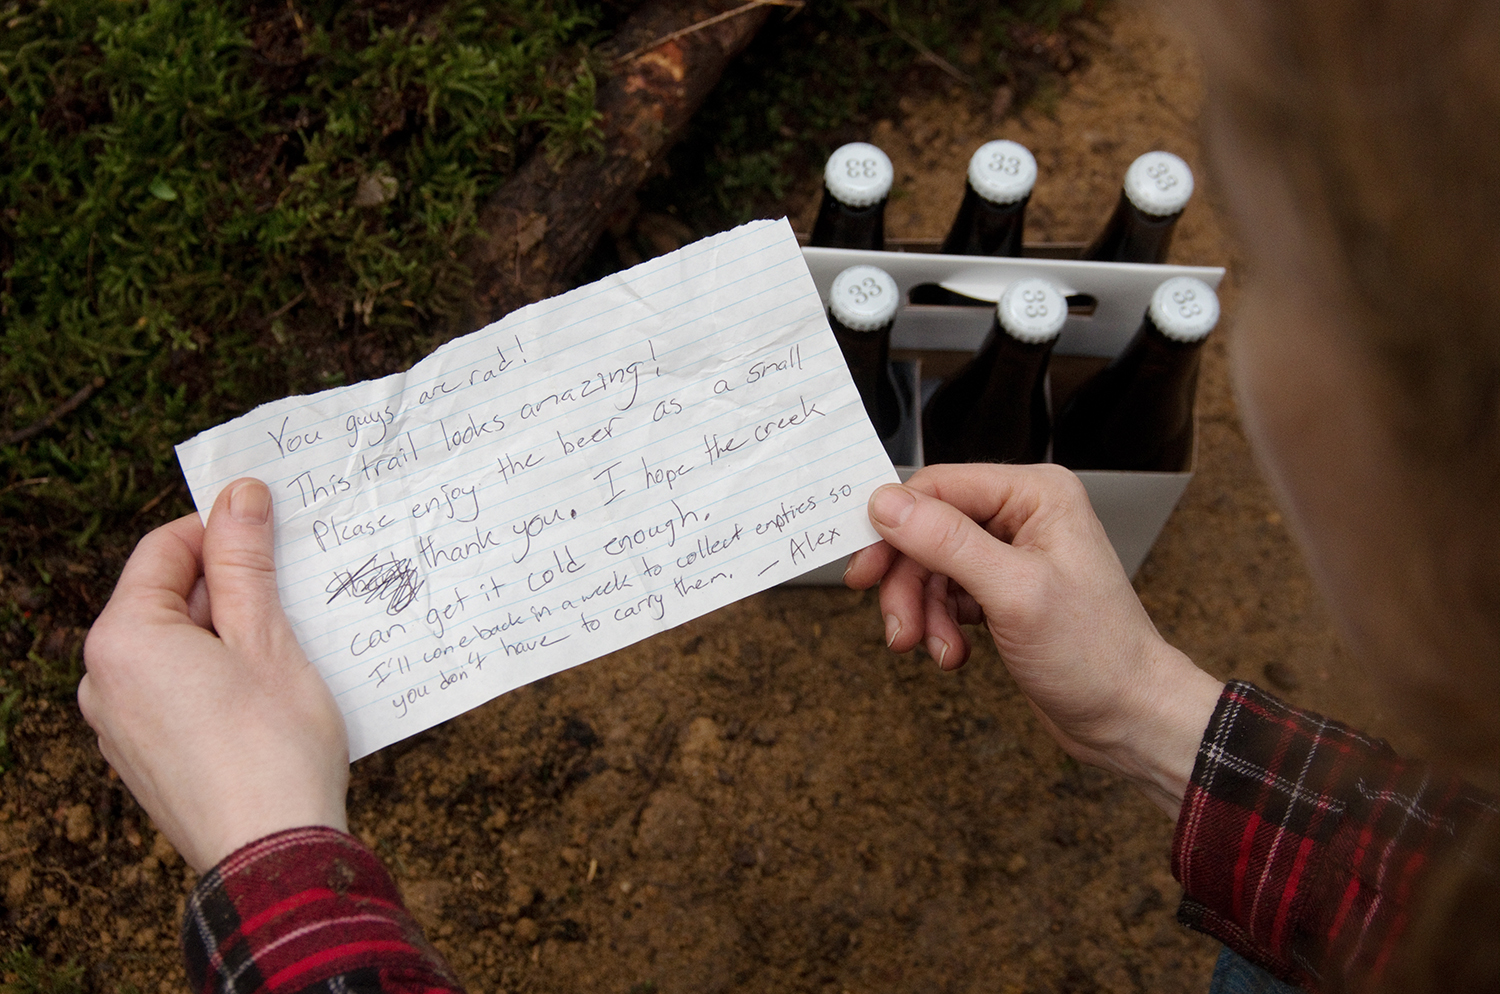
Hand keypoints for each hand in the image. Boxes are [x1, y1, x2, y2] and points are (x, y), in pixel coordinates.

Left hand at [79, 478, 348, 871]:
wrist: (272, 855)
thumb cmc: (274, 746)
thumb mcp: (266, 639)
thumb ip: (244, 563)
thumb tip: (238, 495)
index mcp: (123, 640)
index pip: (164, 549)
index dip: (222, 528)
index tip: (274, 526)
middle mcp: (102, 680)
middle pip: (167, 598)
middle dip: (231, 586)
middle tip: (295, 590)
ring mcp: (118, 726)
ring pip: (177, 648)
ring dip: (231, 634)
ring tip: (291, 647)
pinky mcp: (144, 759)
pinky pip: (178, 693)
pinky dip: (220, 677)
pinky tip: (270, 693)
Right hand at [845, 463, 1221, 817]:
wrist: (1129, 717)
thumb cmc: (1095, 654)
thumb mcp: (1013, 592)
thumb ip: (946, 541)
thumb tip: (885, 502)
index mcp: (1035, 494)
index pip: (938, 487)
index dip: (894, 528)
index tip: (865, 571)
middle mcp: (1023, 515)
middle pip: (928, 530)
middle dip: (908, 583)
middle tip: (898, 627)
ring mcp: (1013, 554)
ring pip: (931, 567)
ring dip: (922, 612)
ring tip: (934, 651)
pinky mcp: (1004, 592)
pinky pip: (947, 595)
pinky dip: (940, 626)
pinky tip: (954, 654)